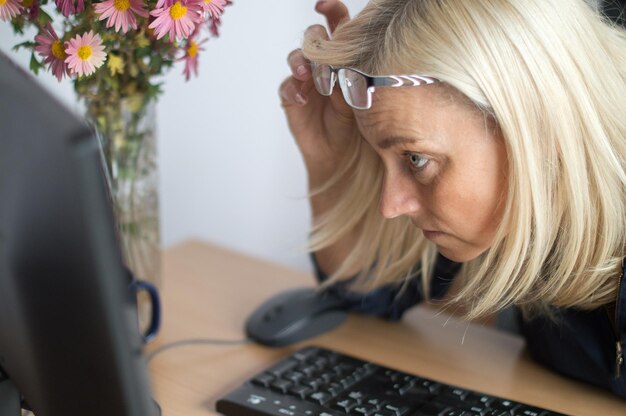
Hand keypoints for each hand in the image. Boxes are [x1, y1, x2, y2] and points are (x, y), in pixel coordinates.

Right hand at [279, 0, 353, 187]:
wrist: (346, 155)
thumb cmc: (361, 124)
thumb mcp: (365, 95)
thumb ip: (359, 74)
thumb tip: (360, 57)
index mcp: (344, 56)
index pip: (337, 25)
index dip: (331, 10)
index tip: (324, 5)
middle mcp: (323, 63)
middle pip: (313, 37)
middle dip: (315, 41)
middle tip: (321, 53)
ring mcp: (306, 80)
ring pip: (296, 58)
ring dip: (301, 62)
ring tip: (308, 75)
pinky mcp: (293, 98)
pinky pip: (287, 86)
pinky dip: (293, 89)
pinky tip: (303, 98)